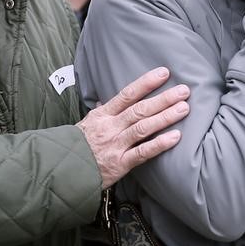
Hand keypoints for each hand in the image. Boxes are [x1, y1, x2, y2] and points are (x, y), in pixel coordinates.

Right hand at [76, 67, 189, 187]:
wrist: (61, 172)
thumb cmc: (76, 147)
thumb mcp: (86, 124)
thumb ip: (100, 112)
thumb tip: (107, 99)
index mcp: (103, 115)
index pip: (127, 94)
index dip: (146, 82)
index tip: (164, 73)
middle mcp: (110, 127)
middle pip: (140, 109)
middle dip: (163, 99)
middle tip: (184, 90)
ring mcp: (115, 145)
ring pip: (143, 127)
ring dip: (165, 117)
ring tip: (184, 108)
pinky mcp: (120, 164)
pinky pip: (142, 152)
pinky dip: (159, 144)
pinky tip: (175, 137)